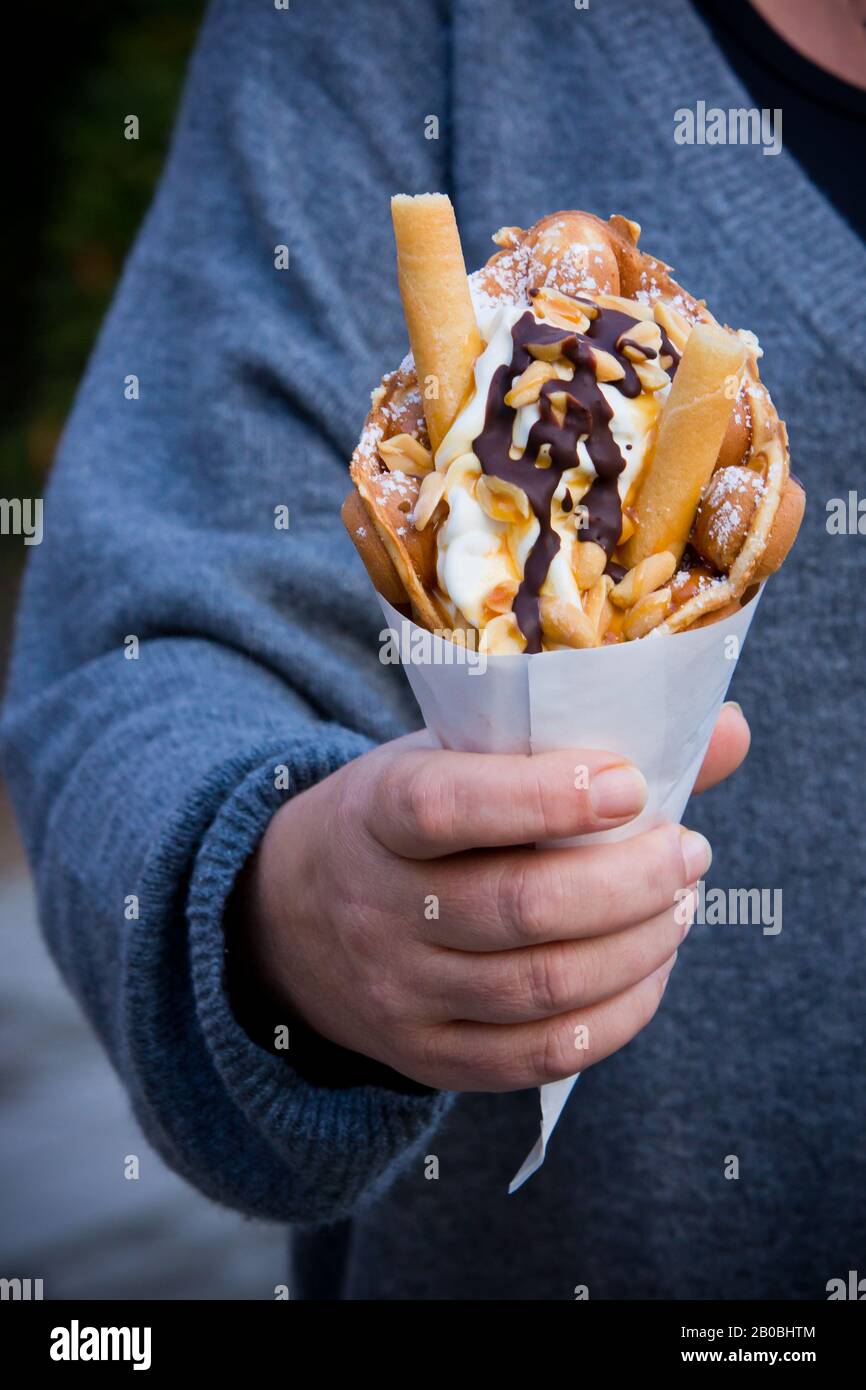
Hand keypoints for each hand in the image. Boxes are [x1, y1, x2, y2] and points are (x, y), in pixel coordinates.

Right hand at [238, 704, 748, 1090]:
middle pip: (520, 908)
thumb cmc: (403, 819)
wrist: (293, 919)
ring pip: (544, 986)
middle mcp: (379, 909)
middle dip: (632, 881)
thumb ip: (574, 742)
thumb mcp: (451, 757)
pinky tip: (650, 969)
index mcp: (376, 813)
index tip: (630, 785)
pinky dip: (619, 1013)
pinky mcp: (429, 1056)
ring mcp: (401, 993)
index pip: (447, 809)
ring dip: (640, 944)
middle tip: (688, 851)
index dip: (546, 797)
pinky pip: (542, 1053)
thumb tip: (725, 727)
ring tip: (681, 904)